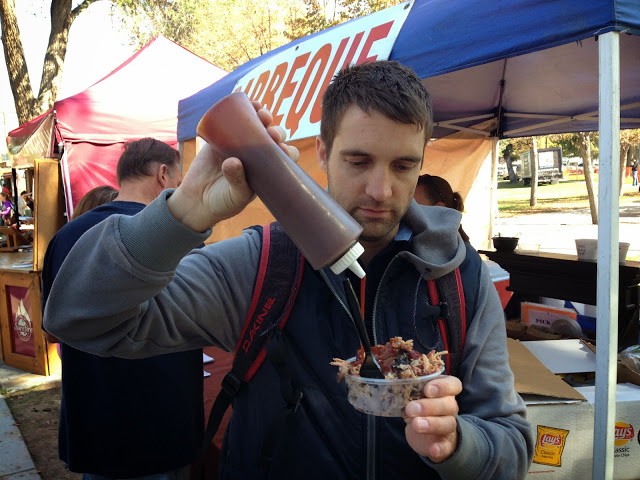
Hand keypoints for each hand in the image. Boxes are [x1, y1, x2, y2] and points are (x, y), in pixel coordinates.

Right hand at [168, 103, 298, 230]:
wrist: (196, 201)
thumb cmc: (222, 202)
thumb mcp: (234, 196)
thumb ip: (237, 180)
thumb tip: (233, 161)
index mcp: (267, 171)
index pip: (285, 157)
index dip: (287, 150)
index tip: (283, 149)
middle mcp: (257, 156)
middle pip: (273, 138)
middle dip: (276, 132)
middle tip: (271, 132)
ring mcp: (241, 145)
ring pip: (257, 125)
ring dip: (263, 116)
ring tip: (263, 114)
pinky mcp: (223, 138)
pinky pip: (234, 120)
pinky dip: (242, 109)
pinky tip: (247, 102)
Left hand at [404, 375, 461, 462]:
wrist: (425, 433)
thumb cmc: (419, 407)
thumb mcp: (415, 396)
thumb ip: (409, 390)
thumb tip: (393, 386)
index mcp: (444, 391)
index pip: (453, 385)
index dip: (443, 386)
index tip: (427, 390)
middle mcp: (450, 407)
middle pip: (449, 404)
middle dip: (430, 406)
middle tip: (411, 409)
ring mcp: (448, 425)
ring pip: (448, 423)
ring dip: (432, 424)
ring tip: (416, 424)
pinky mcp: (444, 443)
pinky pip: (445, 446)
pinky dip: (439, 448)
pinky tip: (433, 449)